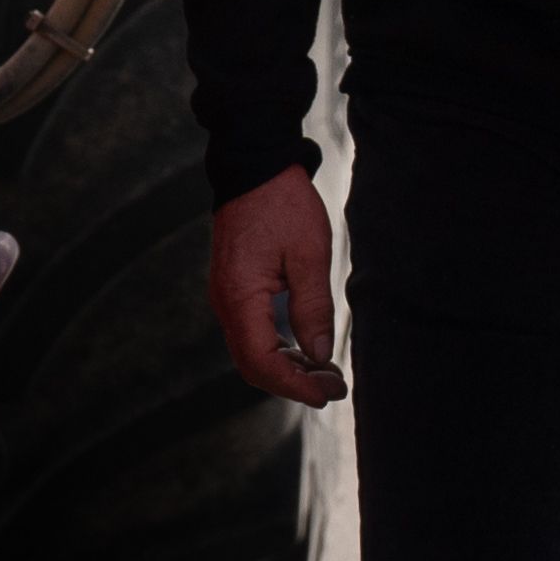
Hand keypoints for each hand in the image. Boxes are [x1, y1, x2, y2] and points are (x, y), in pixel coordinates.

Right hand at [204, 167, 344, 406]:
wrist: (254, 166)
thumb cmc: (282, 203)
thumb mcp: (309, 253)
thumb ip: (313, 307)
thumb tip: (319, 355)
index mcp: (240, 297)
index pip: (261, 363)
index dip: (294, 386)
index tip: (327, 394)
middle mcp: (225, 303)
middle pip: (253, 365)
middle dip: (293, 383)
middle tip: (333, 388)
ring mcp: (226, 297)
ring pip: (251, 352)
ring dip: (287, 368)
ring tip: (326, 372)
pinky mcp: (233, 289)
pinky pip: (251, 333)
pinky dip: (278, 349)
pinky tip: (305, 349)